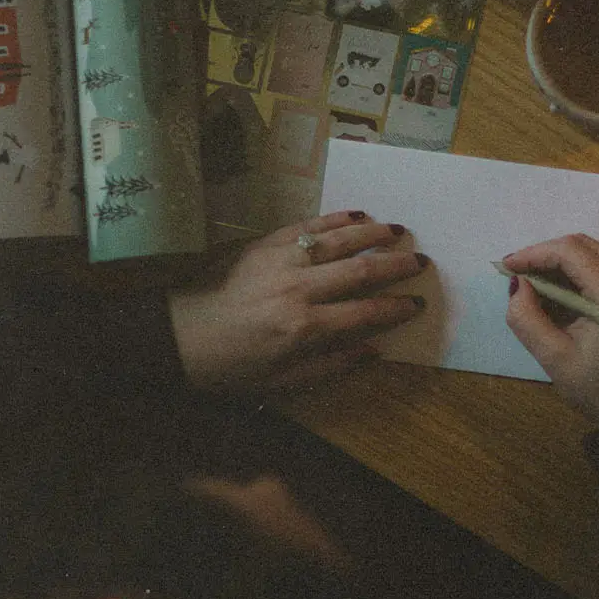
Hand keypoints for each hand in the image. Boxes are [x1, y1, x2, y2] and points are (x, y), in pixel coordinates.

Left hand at [169, 210, 427, 391]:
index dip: (395, 308)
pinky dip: (334, 219)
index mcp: (304, 328)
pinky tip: (357, 215)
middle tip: (421, 261)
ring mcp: (280, 261)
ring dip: (371, 235)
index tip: (417, 303)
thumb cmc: (231, 368)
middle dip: (394, 266)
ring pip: (336, 241)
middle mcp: (298, 289)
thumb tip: (373, 351)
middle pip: (358, 272)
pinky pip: (306, 226)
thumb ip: (331, 366)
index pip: (364, 313)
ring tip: (398, 230)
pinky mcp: (263, 244)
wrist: (178, 338)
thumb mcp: (281, 383)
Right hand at [504, 234, 598, 425]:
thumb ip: (527, 318)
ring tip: (535, 287)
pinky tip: (561, 296)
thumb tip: (517, 285)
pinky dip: (580, 274)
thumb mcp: (556, 359)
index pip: (569, 251)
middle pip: (584, 245)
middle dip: (546, 255)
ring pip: (596, 254)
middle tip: (517, 275)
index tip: (506, 266)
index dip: (533, 253)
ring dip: (563, 264)